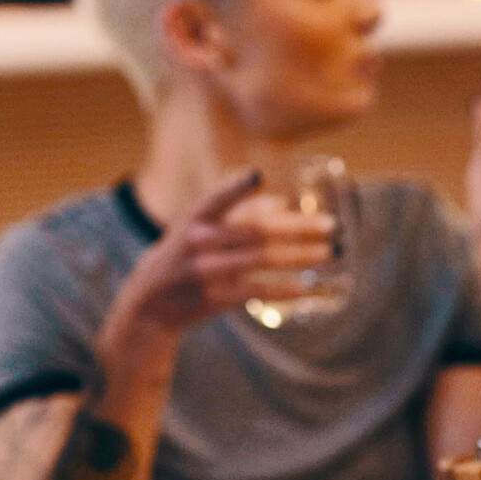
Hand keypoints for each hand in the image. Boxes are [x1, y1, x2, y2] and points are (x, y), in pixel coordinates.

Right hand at [118, 171, 334, 336]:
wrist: (149, 303)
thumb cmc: (184, 254)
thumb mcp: (201, 227)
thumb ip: (240, 213)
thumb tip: (281, 203)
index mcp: (194, 219)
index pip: (216, 199)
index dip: (235, 188)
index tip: (256, 176)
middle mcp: (198, 243)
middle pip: (255, 230)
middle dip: (297, 227)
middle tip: (331, 225)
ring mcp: (206, 272)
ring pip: (260, 260)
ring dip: (300, 256)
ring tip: (329, 252)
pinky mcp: (214, 298)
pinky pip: (257, 291)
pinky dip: (285, 288)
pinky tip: (309, 286)